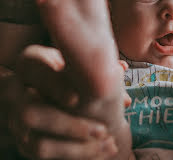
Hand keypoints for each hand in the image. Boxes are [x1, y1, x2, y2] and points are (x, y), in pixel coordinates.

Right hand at [6, 44, 117, 159]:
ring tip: (107, 144)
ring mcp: (17, 122)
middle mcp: (15, 93)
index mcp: (28, 65)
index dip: (54, 85)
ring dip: (76, 149)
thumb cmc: (61, 66)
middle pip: (31, 114)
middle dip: (69, 125)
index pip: (33, 70)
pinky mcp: (25, 142)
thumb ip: (90, 62)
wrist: (31, 86)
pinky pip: (45, 159)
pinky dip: (75, 157)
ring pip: (38, 144)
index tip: (76, 98)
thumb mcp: (69, 57)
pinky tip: (100, 153)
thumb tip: (121, 70)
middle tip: (103, 129)